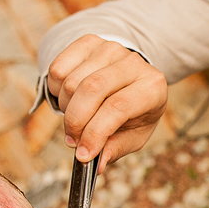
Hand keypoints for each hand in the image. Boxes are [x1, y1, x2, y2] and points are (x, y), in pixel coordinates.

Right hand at [46, 35, 167, 164]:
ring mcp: (111, 48)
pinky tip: (71, 97)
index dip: (95, 133)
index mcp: (152, 86)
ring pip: (71, 81)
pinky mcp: (89, 41)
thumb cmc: (134, 111)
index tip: (83, 154)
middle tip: (73, 140)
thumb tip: (96, 165)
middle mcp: (133, 62)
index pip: (118, 107)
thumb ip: (116, 148)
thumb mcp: (135, 134)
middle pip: (91, 89)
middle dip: (75, 121)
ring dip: (66, 108)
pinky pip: (57, 68)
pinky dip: (56, 90)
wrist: (132, 77)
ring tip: (78, 116)